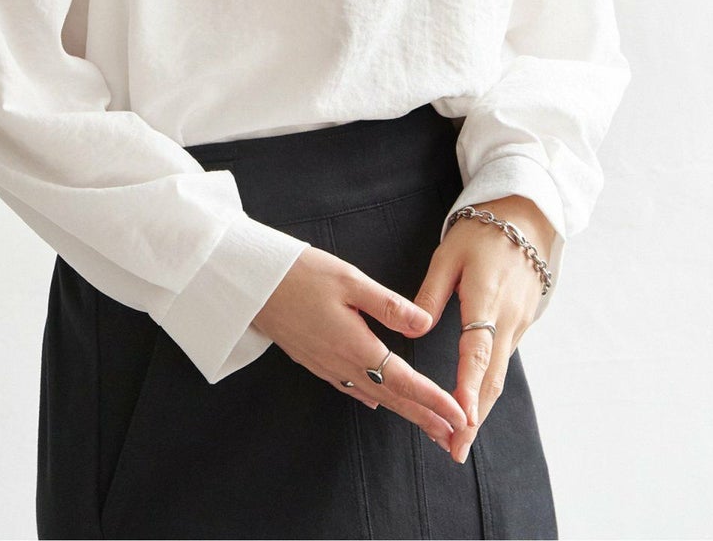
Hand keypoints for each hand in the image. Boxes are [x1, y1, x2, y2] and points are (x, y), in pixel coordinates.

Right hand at [253, 245, 469, 454]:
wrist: (252, 284)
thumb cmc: (301, 275)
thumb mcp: (349, 280)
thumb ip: (388, 304)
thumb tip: (424, 325)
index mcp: (356, 346)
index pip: (404, 380)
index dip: (434, 400)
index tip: (460, 416)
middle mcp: (342, 364)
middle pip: (392, 397)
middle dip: (425, 418)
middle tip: (454, 438)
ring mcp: (326, 366)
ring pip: (374, 396)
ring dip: (404, 412)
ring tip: (429, 426)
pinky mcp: (314, 361)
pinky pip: (351, 388)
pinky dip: (374, 398)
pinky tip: (380, 402)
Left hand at [412, 194, 553, 464]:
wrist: (526, 217)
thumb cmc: (481, 232)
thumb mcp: (448, 255)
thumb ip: (431, 293)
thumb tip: (415, 327)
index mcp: (485, 299)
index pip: (477, 352)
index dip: (468, 388)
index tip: (461, 420)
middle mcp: (507, 318)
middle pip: (492, 378)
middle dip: (474, 417)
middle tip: (455, 450)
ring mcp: (518, 323)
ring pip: (499, 374)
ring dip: (481, 407)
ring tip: (459, 438)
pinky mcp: (521, 323)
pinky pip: (504, 361)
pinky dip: (489, 387)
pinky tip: (474, 404)